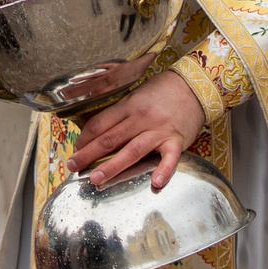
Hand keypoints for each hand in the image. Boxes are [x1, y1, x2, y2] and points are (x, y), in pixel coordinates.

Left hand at [65, 70, 205, 188]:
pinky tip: (155, 183)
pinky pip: (170, 158)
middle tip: (73, 167)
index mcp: (129, 106)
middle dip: (88, 154)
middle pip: (110, 139)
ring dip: (112, 166)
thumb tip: (98, 131)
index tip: (75, 150)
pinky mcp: (177, 140)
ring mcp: (159, 130)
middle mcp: (141, 118)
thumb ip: (120, 113)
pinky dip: (163, 171)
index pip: (100, 124)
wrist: (195, 85)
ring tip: (96, 179)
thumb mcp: (137, 95)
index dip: (84, 138)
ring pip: (132, 150)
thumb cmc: (163, 91)